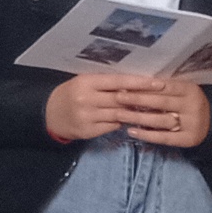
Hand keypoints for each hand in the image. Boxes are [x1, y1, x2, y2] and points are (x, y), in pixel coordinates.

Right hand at [46, 73, 165, 141]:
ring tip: (151, 110)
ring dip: (135, 113)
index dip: (139, 82)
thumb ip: (107, 84)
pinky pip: (111, 126)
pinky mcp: (87, 131)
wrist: (49, 113)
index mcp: (86, 82)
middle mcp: (86, 99)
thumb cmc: (72, 94)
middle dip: (143, 99)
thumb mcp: (86, 83)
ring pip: (118, 114)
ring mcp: (86, 116)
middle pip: (121, 99)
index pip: (118, 81)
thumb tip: (136, 86)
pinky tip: (130, 121)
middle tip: (162, 98)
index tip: (158, 83)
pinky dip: (121, 123)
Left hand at [116, 75, 211, 148]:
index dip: (144, 86)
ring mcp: (192, 123)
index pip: (165, 86)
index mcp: (190, 90)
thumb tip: (132, 84)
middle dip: (137, 99)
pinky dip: (147, 135)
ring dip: (138, 117)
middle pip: (161, 102)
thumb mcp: (180, 92)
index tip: (124, 85)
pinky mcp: (188, 139)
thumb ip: (162, 89)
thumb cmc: (187, 103)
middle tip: (117, 98)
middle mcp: (193, 105)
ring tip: (119, 114)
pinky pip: (164, 137)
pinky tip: (131, 131)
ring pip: (161, 120)